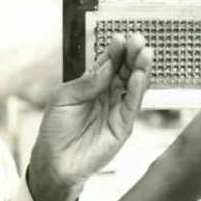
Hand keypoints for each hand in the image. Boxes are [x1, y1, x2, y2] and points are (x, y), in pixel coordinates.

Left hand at [27, 33, 152, 200]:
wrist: (54, 162)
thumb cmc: (55, 130)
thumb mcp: (64, 98)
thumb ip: (87, 82)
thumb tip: (107, 65)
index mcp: (92, 85)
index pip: (108, 64)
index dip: (115, 51)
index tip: (121, 37)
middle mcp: (107, 95)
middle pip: (124, 71)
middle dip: (132, 55)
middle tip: (139, 40)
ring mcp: (116, 111)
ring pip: (133, 86)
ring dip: (140, 69)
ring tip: (145, 53)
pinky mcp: (122, 127)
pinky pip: (132, 106)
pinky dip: (137, 90)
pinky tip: (140, 76)